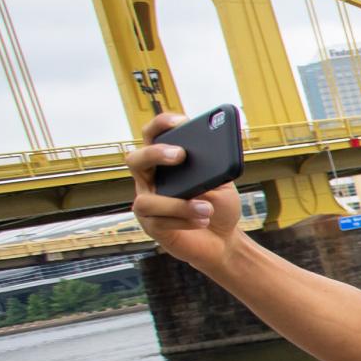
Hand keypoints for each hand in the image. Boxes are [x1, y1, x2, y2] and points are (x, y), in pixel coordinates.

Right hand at [126, 112, 242, 271]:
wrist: (224, 239)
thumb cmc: (219, 205)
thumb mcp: (223, 182)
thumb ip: (215, 168)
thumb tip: (212, 157)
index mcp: (165, 163)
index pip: (154, 136)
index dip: (161, 124)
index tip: (181, 121)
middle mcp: (151, 180)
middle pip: (136, 160)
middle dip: (155, 154)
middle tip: (180, 155)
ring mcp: (149, 204)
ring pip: (146, 201)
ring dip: (179, 204)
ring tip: (207, 208)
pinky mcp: (153, 227)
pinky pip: (160, 222)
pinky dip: (185, 220)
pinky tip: (203, 219)